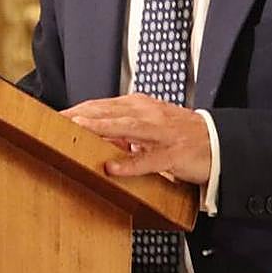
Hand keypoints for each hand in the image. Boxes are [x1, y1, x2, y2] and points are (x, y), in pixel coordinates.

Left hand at [62, 93, 211, 183]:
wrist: (218, 141)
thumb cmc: (178, 134)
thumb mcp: (147, 126)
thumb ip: (121, 129)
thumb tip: (92, 135)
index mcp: (140, 106)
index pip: (101, 105)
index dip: (77, 109)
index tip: (54, 115)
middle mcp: (148, 114)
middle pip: (108, 112)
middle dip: (81, 115)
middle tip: (55, 120)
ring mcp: (161, 134)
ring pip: (126, 128)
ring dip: (100, 128)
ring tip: (77, 129)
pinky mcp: (173, 154)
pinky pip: (149, 160)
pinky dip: (130, 164)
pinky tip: (112, 168)